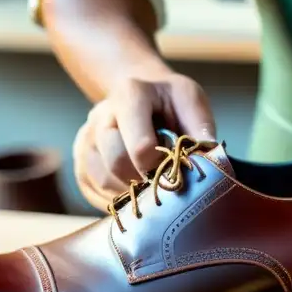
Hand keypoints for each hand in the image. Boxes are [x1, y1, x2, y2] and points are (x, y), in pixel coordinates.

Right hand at [73, 73, 215, 209]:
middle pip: (117, 163)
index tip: (176, 170)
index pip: (141, 146)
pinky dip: (118, 198)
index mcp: (130, 95)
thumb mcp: (190, 99)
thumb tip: (211, 162)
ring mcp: (86, 139)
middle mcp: (101, 115)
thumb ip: (200, 127)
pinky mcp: (81, 161)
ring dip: (131, 192)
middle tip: (165, 182)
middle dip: (145, 180)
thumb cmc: (169, 100)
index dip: (162, 166)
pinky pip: (94, 190)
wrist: (140, 93)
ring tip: (152, 186)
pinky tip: (136, 189)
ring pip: (103, 180)